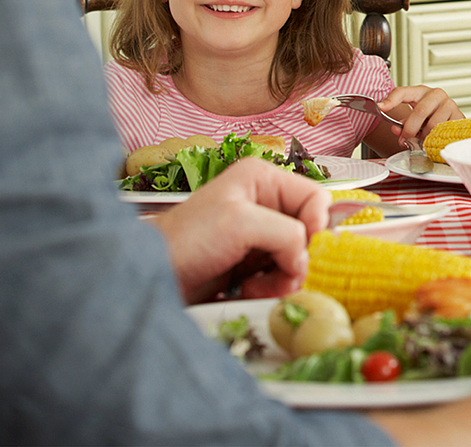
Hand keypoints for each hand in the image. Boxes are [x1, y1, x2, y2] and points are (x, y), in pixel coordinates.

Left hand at [153, 157, 328, 304]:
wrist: (153, 277)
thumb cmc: (186, 240)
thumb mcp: (240, 223)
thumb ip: (285, 232)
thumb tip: (305, 257)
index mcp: (263, 179)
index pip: (316, 196)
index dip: (317, 223)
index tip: (304, 247)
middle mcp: (265, 203)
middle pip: (310, 231)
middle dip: (299, 257)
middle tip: (283, 274)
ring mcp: (259, 234)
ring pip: (299, 257)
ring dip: (285, 277)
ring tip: (260, 286)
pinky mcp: (252, 262)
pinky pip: (282, 275)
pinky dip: (273, 287)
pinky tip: (251, 291)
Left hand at [377, 85, 463, 146]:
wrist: (451, 120)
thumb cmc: (430, 117)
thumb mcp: (415, 118)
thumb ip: (403, 123)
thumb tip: (396, 130)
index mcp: (421, 91)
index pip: (403, 92)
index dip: (391, 100)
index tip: (380, 108)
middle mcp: (436, 94)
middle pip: (419, 111)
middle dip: (410, 128)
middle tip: (405, 139)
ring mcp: (449, 104)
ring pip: (433, 123)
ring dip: (424, 136)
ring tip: (422, 141)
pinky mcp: (459, 116)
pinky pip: (445, 130)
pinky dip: (436, 138)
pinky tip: (433, 140)